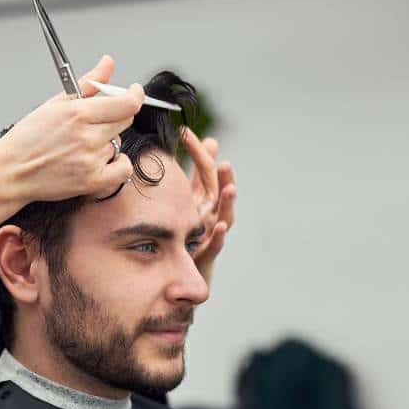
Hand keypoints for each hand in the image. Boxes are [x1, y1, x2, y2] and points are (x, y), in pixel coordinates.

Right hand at [0, 55, 143, 203]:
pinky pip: (123, 169)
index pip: (127, 103)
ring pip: (119, 143)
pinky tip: (102, 160)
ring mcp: (91, 160)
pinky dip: (118, 164)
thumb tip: (108, 63)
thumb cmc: (29, 138)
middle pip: (126, 121)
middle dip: (115, 117)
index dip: (135, 95)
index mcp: (78, 113)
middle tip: (96, 122)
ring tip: (83, 146)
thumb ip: (88, 83)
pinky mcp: (93, 181)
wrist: (12, 171)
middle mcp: (87, 137)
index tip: (134, 92)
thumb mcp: (56, 103)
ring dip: (107, 142)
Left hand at [181, 127, 236, 284]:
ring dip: (228, 203)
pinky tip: (221, 226)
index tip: (186, 132)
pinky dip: (219, 236)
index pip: (207, 173)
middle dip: (223, 177)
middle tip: (224, 162)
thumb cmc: (182, 237)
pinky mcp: (206, 256)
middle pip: (220, 193)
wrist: (177, 275)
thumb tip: (209, 141)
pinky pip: (214, 245)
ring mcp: (210, 236)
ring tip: (230, 189)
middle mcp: (210, 216)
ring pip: (224, 217)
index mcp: (203, 202)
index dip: (200, 153)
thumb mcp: (185, 203)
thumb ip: (194, 176)